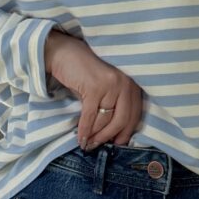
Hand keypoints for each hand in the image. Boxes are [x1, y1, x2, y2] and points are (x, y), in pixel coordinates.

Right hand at [45, 31, 144, 147]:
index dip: (126, 132)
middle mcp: (125, 83)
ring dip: (95, 135)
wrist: (64, 52)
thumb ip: (112, 104)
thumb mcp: (104, 88)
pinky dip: (85, 130)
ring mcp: (111, 84)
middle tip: (98, 146)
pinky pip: (90, 116)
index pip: (135, 114)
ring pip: (105, 120)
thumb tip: (111, 134)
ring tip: (88, 144)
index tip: (117, 144)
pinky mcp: (95, 87)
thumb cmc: (84, 72)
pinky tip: (81, 138)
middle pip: (122, 120)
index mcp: (131, 83)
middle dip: (109, 136)